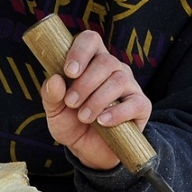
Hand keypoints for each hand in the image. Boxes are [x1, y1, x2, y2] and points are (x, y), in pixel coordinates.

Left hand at [38, 29, 151, 169]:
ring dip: (97, 99)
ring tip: (84, 117)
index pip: (91, 40)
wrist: (88, 150)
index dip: (80, 51)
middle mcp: (113, 69)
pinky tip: (103, 122)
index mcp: (91, 62)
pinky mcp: (141, 106)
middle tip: (71, 103)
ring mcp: (130, 86)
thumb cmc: (71, 123)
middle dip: (85, 83)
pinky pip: (134, 103)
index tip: (68, 72)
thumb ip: (50, 95)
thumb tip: (54, 80)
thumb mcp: (54, 111)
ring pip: (118, 80)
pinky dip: (117, 113)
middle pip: (106, 61)